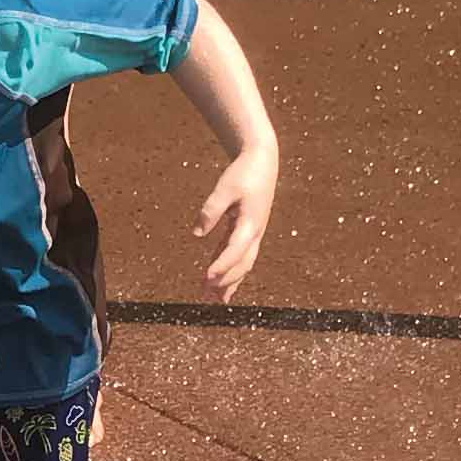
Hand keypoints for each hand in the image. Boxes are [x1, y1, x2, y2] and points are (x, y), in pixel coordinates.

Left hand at [194, 137, 276, 303]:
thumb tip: (197, 233)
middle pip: (242, 264)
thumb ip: (212, 209)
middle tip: (207, 297)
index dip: (221, 265)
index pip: (235, 250)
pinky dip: (227, 267)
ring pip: (242, 263)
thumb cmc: (244, 172)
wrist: (263, 161)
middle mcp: (255, 233)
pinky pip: (237, 254)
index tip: (206, 278)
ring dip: (229, 281)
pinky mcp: (247, 230)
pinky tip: (214, 278)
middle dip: (226, 282)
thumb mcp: (226, 186)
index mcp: (251, 223)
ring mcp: (253, 233)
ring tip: (213, 299)